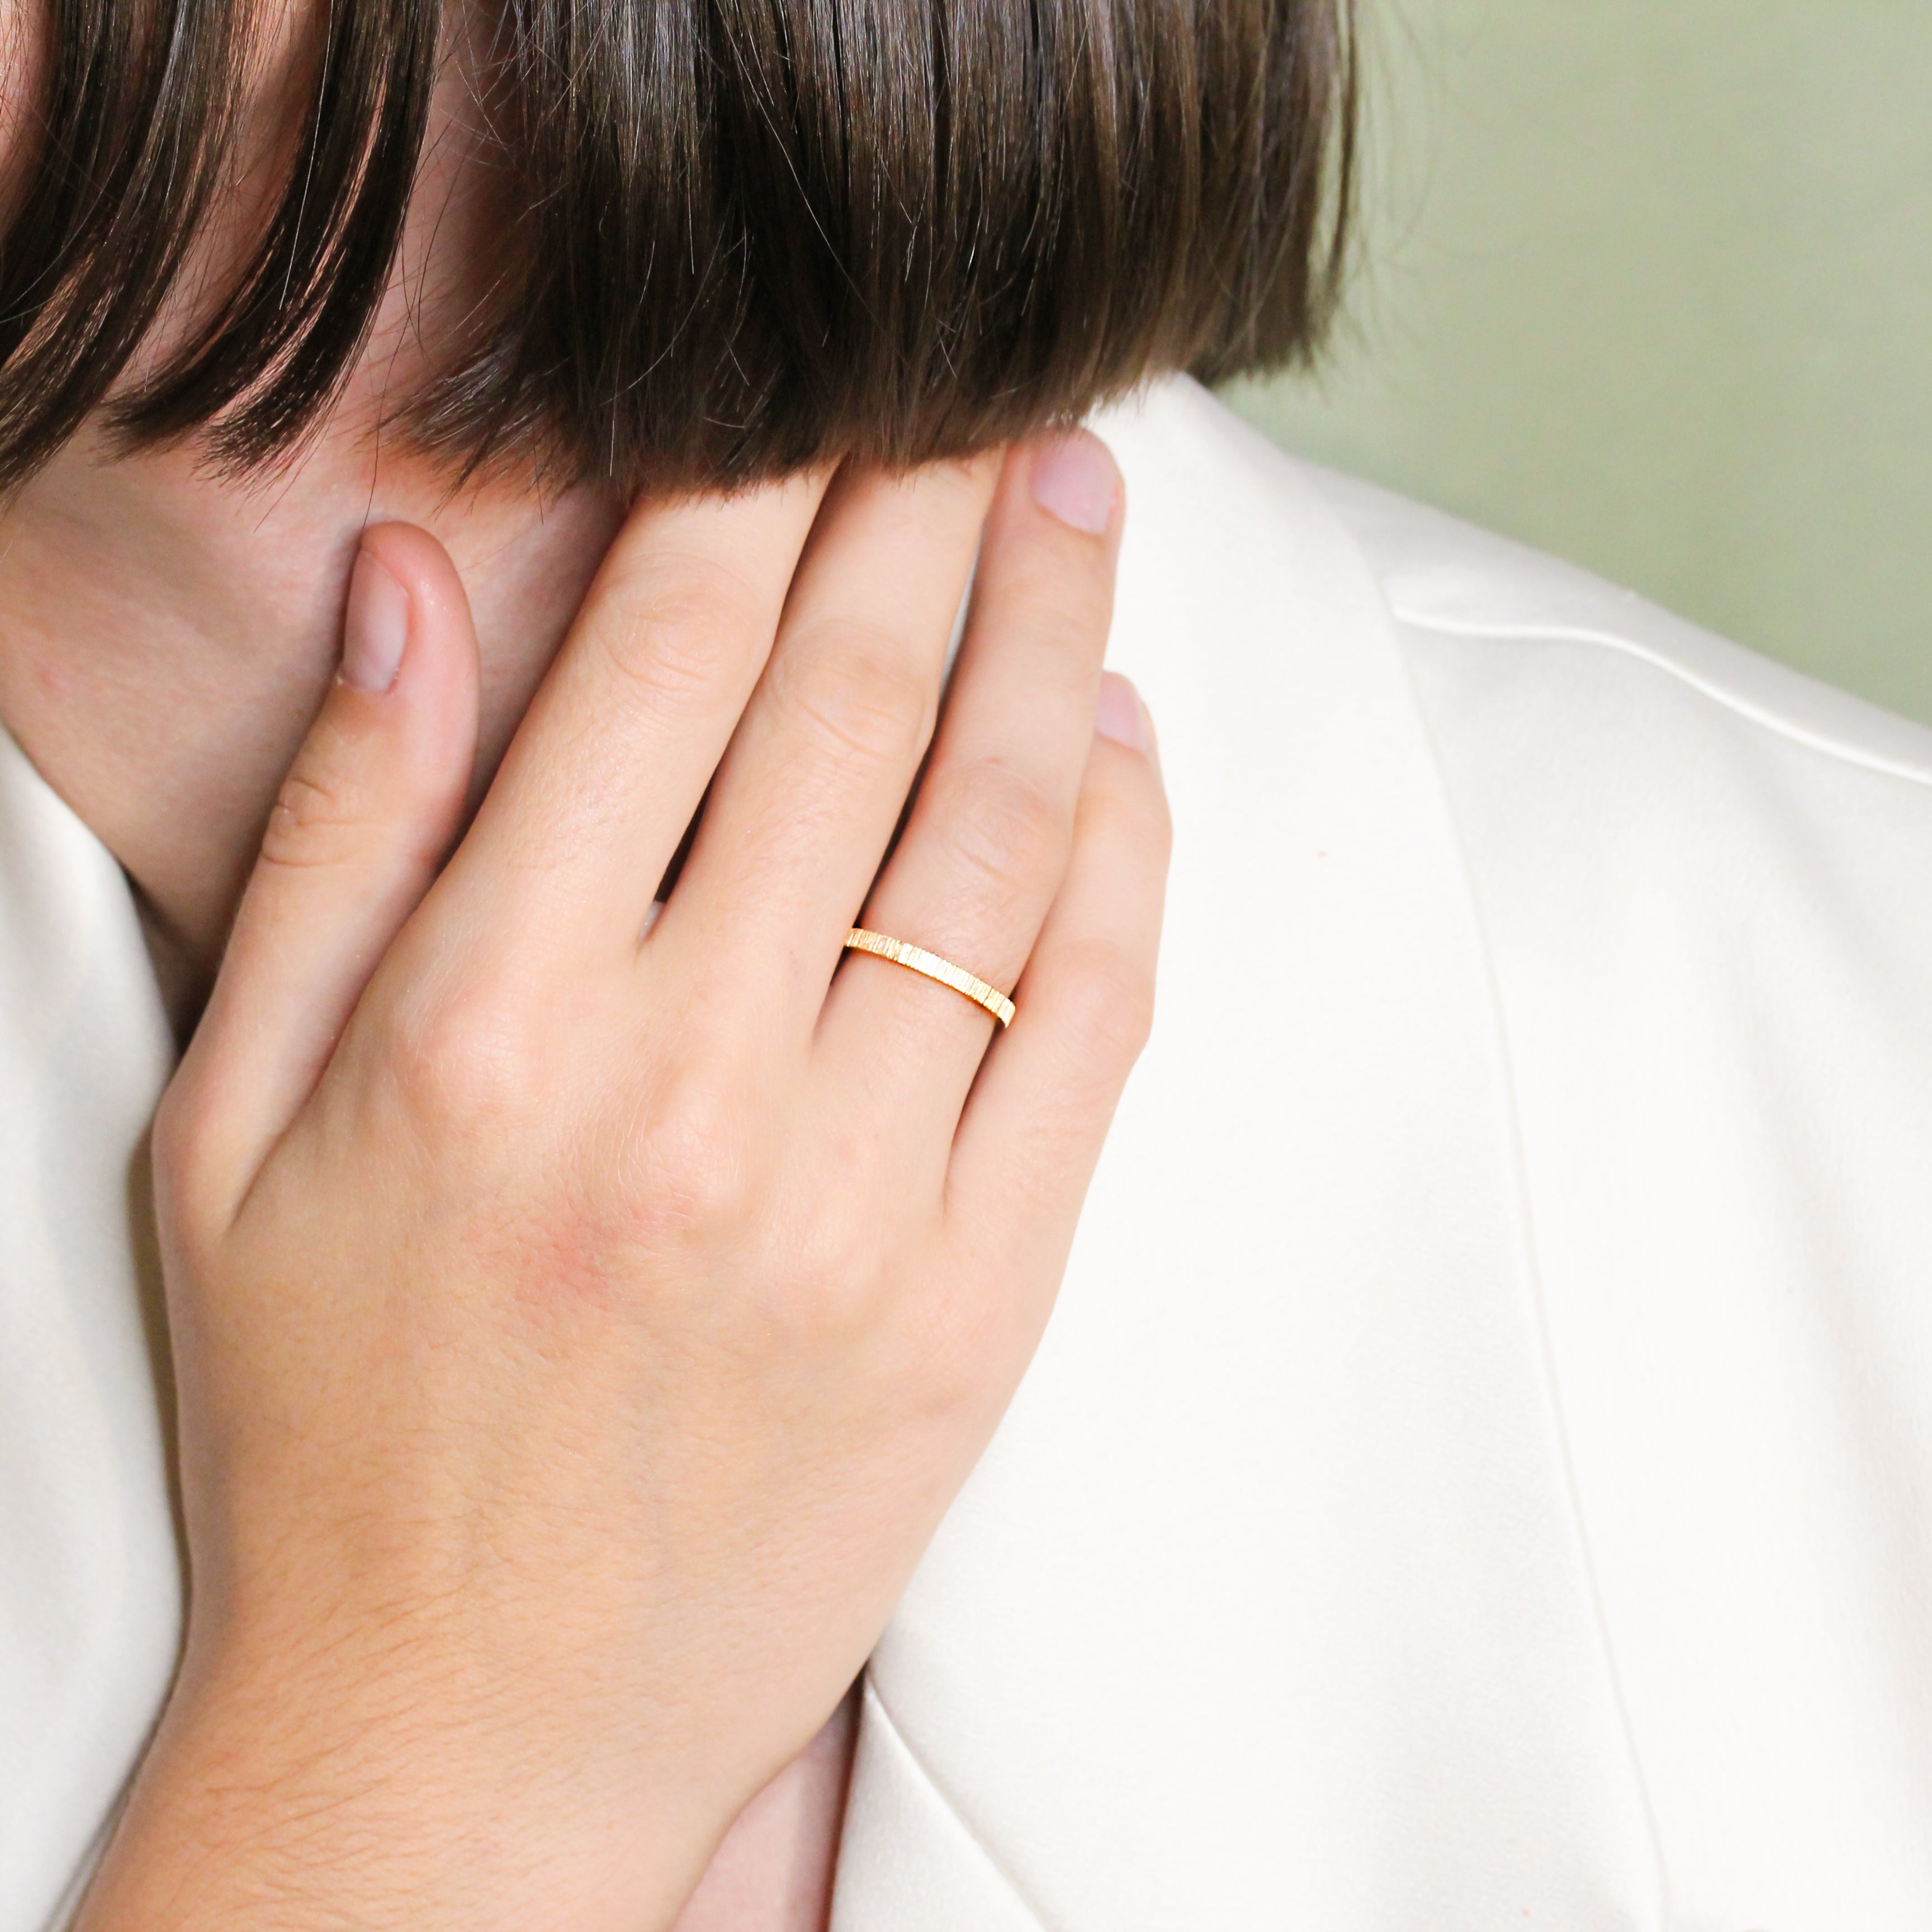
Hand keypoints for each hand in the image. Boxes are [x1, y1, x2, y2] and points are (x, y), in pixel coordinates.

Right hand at [78, 435, 1167, 1929]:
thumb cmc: (333, 1428)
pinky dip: (1129, 866)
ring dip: (1059, 647)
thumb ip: (335, 834)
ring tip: (1083, 520)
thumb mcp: (233, 1126)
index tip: (833, 387)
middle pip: (859, 709)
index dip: (765, 483)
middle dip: (941, 515)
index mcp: (488, 1022)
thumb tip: (413, 581)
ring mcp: (857, 1202)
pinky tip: (1126, 754)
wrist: (468, 1734)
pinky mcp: (976, 1304)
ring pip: (1004, 843)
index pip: (664, 658)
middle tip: (1005, 400)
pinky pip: (1093, 1026)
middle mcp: (688, 1090)